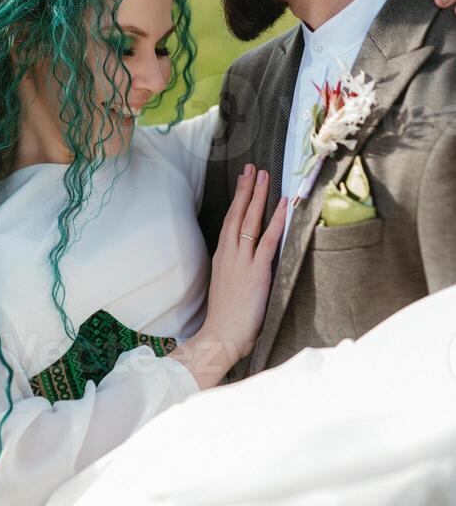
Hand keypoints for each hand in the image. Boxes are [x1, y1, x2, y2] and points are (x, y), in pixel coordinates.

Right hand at [206, 166, 286, 359]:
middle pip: (237, 214)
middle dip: (246, 189)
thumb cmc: (226, 319)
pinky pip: (268, 240)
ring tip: (265, 176)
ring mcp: (242, 261)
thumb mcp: (227, 287)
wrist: (221, 336)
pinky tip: (284, 205)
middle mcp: (229, 253)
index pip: (229, 221)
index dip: (237, 200)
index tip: (243, 182)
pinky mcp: (256, 271)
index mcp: (222, 257)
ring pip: (250, 221)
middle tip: (252, 169)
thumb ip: (236, 271)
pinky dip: (277, 220)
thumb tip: (248, 263)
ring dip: (259, 196)